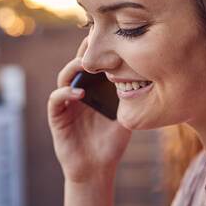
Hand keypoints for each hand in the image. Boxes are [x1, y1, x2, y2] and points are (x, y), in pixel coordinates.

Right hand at [47, 38, 130, 181]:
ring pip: (64, 78)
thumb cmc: (112, 142)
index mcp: (93, 89)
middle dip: (86, 51)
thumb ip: (132, 98)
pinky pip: (56, 100)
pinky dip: (65, 94)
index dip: (99, 50)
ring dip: (74, 69)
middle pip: (78, 65)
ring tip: (86, 64)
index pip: (94, 65)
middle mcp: (78, 92)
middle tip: (95, 38)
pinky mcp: (57, 117)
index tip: (111, 36)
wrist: (98, 168)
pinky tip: (79, 93)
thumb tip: (149, 78)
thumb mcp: (126, 116)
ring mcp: (66, 103)